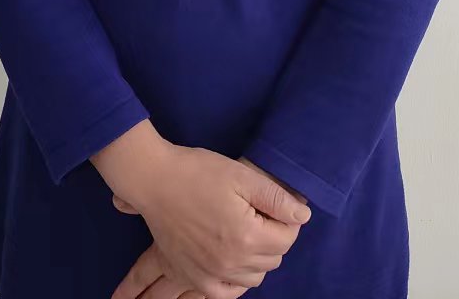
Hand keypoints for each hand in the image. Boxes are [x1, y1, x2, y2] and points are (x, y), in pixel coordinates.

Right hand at [108, 147, 310, 298]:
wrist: (155, 181)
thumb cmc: (198, 172)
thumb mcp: (241, 176)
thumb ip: (276, 198)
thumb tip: (303, 216)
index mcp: (246, 236)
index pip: (287, 238)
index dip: (287, 219)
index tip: (275, 205)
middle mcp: (231, 263)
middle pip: (273, 259)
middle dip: (273, 237)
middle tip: (259, 213)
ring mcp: (211, 274)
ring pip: (254, 277)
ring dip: (257, 258)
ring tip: (245, 231)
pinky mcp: (195, 278)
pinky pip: (227, 293)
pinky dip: (236, 281)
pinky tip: (234, 262)